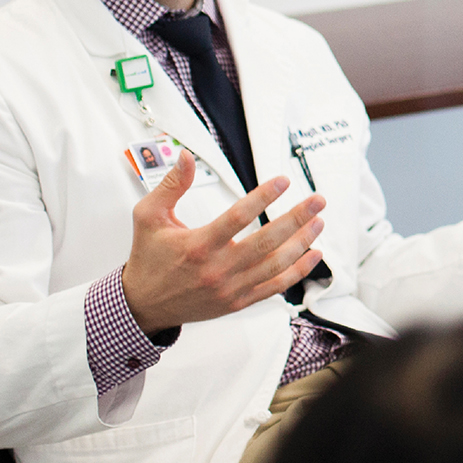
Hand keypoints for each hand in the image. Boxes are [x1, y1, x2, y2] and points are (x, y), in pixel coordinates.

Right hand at [121, 153, 325, 335]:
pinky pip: (275, 286)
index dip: (263, 197)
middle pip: (266, 241)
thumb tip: (187, 157)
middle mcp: (217, 269)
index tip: (283, 181)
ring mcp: (230, 288)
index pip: (237, 218)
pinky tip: (314, 253)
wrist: (144, 305)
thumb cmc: (149, 258)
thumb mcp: (148, 217)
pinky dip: (298, 271)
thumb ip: (171, 185)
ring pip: (275, 265)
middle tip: (317, 200)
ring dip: (302, 242)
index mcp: (197, 246)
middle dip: (296, 218)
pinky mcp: (238, 302)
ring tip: (319, 221)